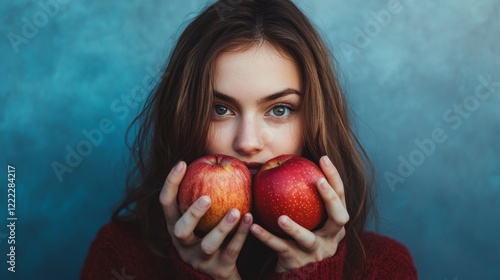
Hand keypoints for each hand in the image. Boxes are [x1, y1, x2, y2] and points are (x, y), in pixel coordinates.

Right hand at [159, 161, 252, 279]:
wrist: (222, 273)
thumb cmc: (213, 233)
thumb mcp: (203, 217)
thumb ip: (205, 192)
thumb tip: (215, 156)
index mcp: (176, 226)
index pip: (166, 203)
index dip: (170, 183)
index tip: (182, 163)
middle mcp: (183, 244)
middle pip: (181, 229)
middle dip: (192, 214)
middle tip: (206, 198)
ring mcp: (200, 259)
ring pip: (208, 244)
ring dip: (222, 227)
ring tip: (236, 211)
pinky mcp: (219, 269)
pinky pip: (231, 251)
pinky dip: (241, 234)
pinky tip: (250, 218)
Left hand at [249, 155, 348, 272]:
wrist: (293, 268)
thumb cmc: (297, 230)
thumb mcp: (304, 213)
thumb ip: (300, 192)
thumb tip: (283, 157)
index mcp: (335, 222)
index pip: (340, 196)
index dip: (334, 177)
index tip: (323, 157)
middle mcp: (331, 237)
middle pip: (338, 218)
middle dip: (330, 198)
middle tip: (317, 181)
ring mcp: (315, 252)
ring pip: (308, 239)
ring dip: (295, 228)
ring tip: (281, 217)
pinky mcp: (296, 262)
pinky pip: (280, 248)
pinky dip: (266, 237)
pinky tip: (253, 226)